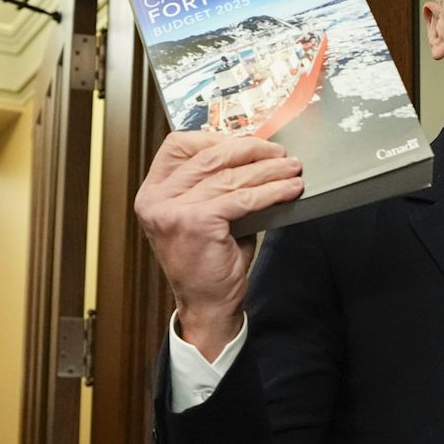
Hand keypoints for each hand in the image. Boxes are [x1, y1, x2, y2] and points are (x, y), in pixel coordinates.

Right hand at [133, 131, 302, 358]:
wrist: (207, 306)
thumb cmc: (208, 262)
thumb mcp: (205, 215)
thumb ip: (217, 185)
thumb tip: (255, 156)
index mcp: (152, 193)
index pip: (179, 146)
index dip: (215, 138)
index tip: (247, 142)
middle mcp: (155, 200)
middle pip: (208, 156)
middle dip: (250, 150)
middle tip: (279, 153)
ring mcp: (172, 211)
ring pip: (230, 177)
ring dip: (268, 170)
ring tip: (292, 169)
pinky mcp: (196, 222)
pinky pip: (242, 198)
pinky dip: (270, 191)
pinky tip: (289, 189)